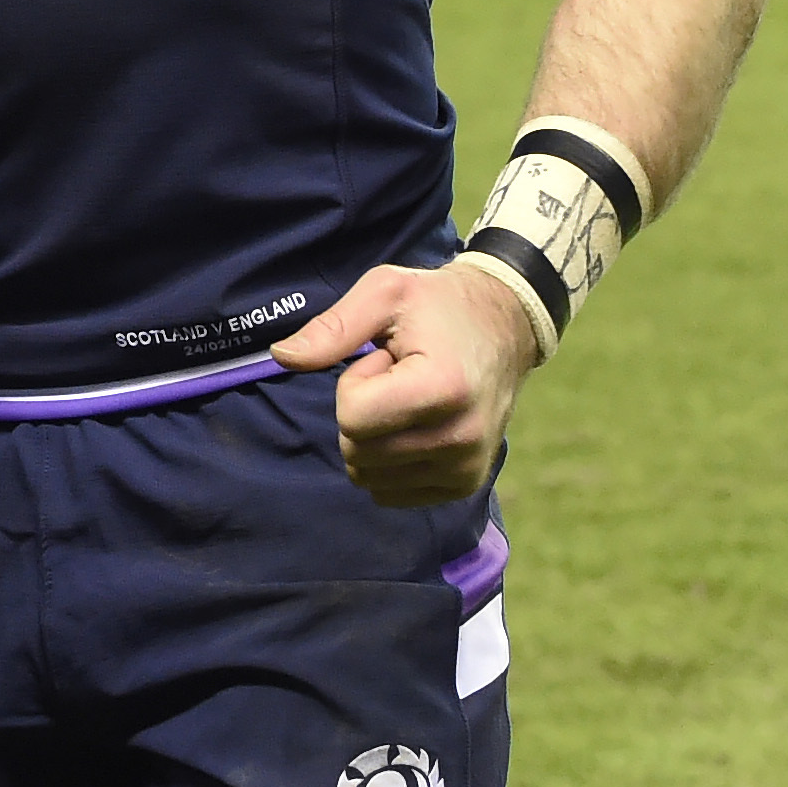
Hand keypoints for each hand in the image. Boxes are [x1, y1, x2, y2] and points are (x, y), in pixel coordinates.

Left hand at [274, 263, 545, 507]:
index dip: (354, 383)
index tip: (384, 359)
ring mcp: (466, 468)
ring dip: (375, 437)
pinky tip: (417, 424)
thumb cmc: (438, 304)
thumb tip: (281, 356)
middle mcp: (461, 439)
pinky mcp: (464, 484)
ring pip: (368, 477)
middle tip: (398, 378)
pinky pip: (390, 493)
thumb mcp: (384, 292)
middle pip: (356, 451)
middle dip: (361, 411)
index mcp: (444, 391)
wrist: (506, 327)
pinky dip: (387, 462)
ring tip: (409, 398)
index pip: (352, 419)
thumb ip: (332, 328)